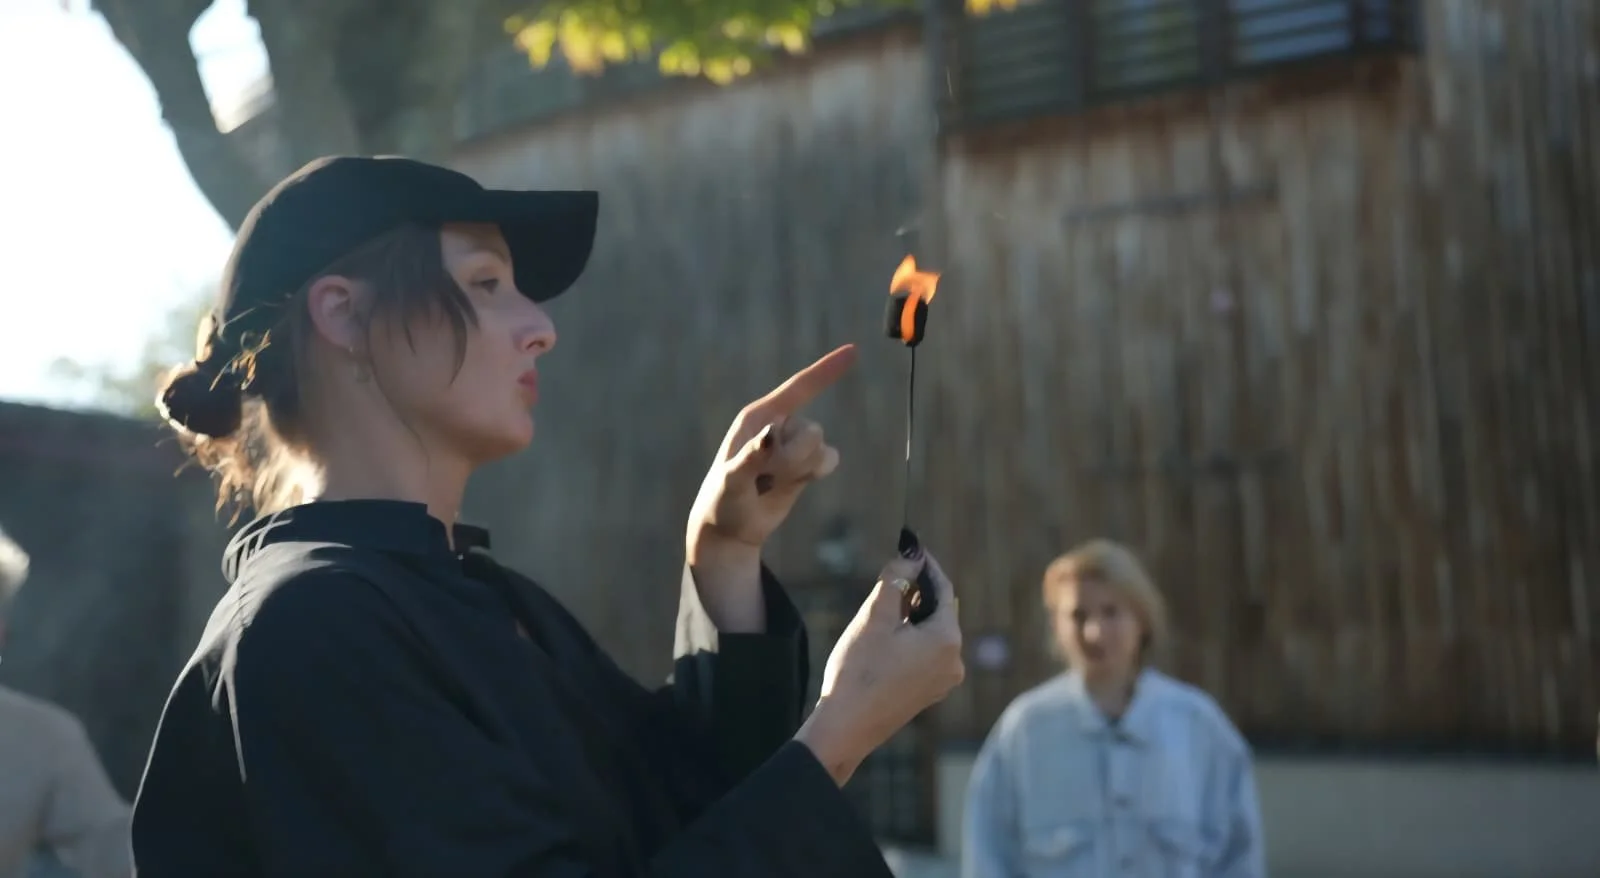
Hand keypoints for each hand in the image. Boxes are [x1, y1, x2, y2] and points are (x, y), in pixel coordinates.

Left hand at [687, 345, 856, 556]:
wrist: (731, 530)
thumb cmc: (723, 501)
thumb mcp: (731, 480)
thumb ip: (752, 456)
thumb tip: (771, 435)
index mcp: (758, 417)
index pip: (799, 387)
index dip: (826, 370)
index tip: (854, 350)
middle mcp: (779, 424)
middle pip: (812, 431)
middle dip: (793, 460)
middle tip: (764, 478)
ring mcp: (794, 444)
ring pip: (821, 448)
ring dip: (801, 470)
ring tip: (772, 482)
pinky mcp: (805, 463)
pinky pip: (830, 460)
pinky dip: (815, 474)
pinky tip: (792, 484)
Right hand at [796, 550, 964, 784]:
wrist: (845, 727)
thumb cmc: (858, 670)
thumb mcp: (875, 616)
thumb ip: (896, 579)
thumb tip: (911, 555)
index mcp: (947, 640)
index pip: (943, 589)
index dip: (926, 564)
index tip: (912, 544)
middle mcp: (954, 661)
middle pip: (939, 611)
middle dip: (917, 591)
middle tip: (892, 572)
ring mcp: (943, 681)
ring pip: (931, 633)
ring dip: (912, 615)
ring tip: (884, 605)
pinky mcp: (929, 693)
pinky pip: (926, 654)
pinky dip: (911, 638)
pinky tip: (885, 637)